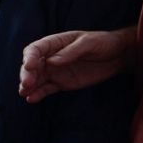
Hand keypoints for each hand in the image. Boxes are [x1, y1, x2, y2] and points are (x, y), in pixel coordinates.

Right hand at [19, 29, 134, 103]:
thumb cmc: (103, 43)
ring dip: (28, 86)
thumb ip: (71, 52)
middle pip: (32, 66)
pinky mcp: (61, 83)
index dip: (29, 57)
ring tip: (24, 93)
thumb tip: (51, 61)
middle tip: (26, 83)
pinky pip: (46, 89)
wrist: (118, 56)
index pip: (36, 49)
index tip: (29, 66)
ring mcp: (55, 71)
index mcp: (55, 43)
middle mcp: (51, 57)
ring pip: (36, 79)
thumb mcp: (89, 43)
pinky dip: (38, 94)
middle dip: (26, 74)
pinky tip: (32, 99)